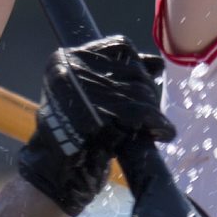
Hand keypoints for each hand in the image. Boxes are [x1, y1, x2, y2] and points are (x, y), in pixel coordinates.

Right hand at [17, 38, 174, 215]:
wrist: (53, 170)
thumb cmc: (70, 132)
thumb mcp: (82, 95)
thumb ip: (112, 75)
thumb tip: (156, 64)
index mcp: (64, 60)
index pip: (120, 46)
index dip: (138, 62)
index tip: (148, 76)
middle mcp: (72, 70)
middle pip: (133, 70)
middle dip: (146, 91)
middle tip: (149, 109)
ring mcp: (86, 93)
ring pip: (140, 92)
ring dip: (152, 110)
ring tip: (155, 124)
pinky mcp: (103, 117)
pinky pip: (144, 114)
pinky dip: (159, 125)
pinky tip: (164, 133)